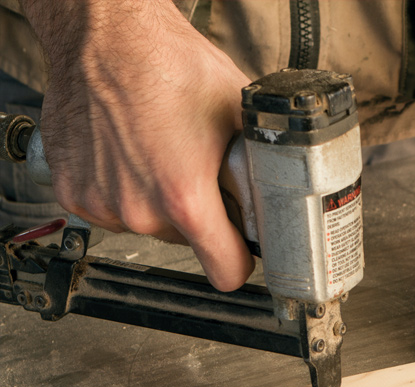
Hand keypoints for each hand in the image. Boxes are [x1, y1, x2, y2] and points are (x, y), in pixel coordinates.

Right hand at [22, 0, 254, 290]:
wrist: (106, 34)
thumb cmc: (168, 63)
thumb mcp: (241, 115)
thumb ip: (265, 163)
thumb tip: (288, 186)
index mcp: (185, 197)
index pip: (226, 272)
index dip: (241, 261)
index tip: (243, 252)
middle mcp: (139, 209)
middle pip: (187, 242)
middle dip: (199, 215)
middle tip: (199, 172)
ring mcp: (101, 203)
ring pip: (148, 224)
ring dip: (158, 202)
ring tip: (163, 154)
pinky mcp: (74, 191)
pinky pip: (111, 208)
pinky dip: (124, 189)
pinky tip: (132, 154)